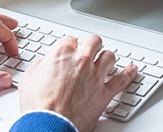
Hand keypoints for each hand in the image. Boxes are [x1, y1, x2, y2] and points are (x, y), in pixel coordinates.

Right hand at [18, 34, 137, 131]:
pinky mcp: (105, 92)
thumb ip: (40, 65)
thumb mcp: (29, 78)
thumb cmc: (38, 106)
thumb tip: (44, 64)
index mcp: (62, 53)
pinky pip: (123, 79)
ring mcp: (95, 75)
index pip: (70, 39)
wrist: (49, 125)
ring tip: (105, 60)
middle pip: (94, 41)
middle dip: (92, 45)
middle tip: (90, 49)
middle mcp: (81, 60)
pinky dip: (129, 73)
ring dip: (107, 58)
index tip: (70, 49)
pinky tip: (132, 69)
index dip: (70, 45)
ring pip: (109, 56)